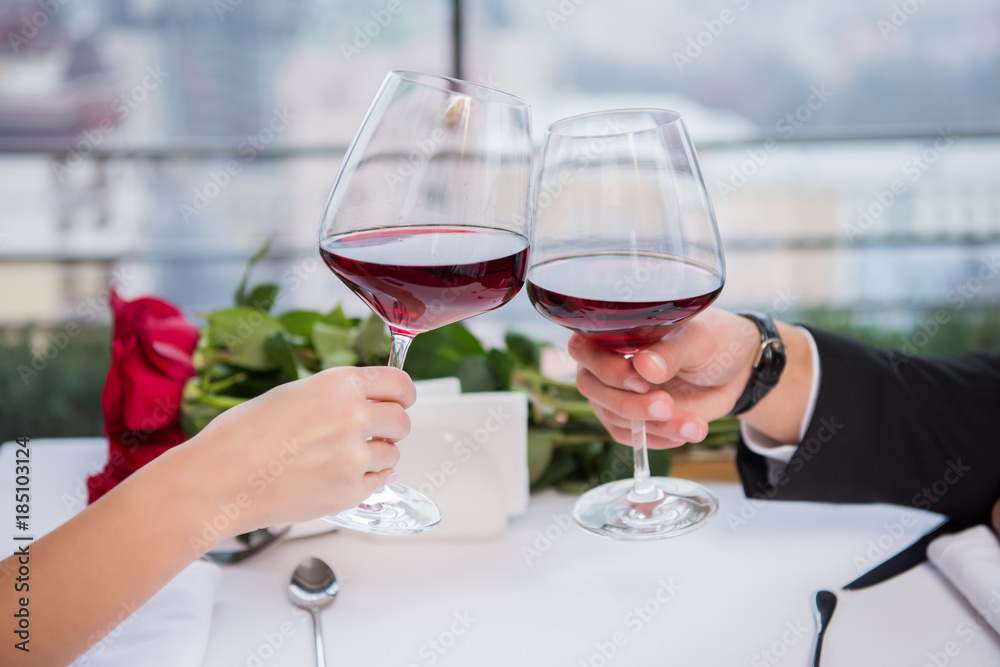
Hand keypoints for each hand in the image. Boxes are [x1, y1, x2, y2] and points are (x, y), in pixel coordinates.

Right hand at [174, 365, 415, 533]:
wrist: (220, 480)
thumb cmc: (243, 435)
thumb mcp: (295, 394)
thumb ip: (337, 397)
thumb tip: (369, 405)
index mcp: (340, 385)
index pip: (399, 383)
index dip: (403, 393)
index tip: (402, 400)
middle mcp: (354, 417)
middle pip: (402, 420)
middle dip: (392, 426)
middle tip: (375, 432)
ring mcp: (354, 457)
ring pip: (393, 454)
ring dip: (379, 454)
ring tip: (345, 457)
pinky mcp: (349, 492)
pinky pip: (378, 482)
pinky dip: (367, 480)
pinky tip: (343, 476)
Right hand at [569, 309, 759, 448]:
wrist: (735, 372)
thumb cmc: (713, 341)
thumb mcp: (699, 340)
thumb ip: (672, 351)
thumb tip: (644, 366)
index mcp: (615, 332)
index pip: (582, 348)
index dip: (604, 367)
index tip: (640, 379)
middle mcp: (608, 362)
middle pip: (591, 387)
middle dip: (627, 403)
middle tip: (666, 406)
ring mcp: (617, 393)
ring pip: (614, 416)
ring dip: (653, 425)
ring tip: (695, 425)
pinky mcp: (632, 419)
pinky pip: (633, 437)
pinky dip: (660, 439)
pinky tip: (688, 430)